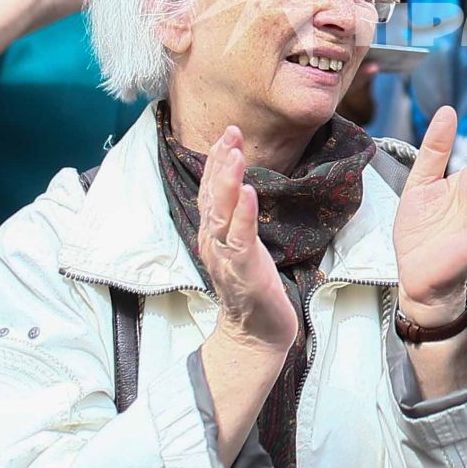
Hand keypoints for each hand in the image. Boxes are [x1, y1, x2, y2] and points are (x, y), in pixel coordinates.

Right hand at [197, 125, 298, 352]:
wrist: (256, 334)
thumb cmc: (253, 287)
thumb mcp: (242, 246)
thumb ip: (236, 219)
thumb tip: (239, 187)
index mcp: (214, 234)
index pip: (210, 191)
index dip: (216, 161)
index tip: (227, 133)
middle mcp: (214, 242)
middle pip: (211, 197)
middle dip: (219, 163)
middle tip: (229, 133)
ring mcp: (226, 257)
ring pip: (221, 214)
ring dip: (227, 182)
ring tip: (235, 155)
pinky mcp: (243, 272)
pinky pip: (239, 240)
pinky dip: (242, 215)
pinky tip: (248, 192)